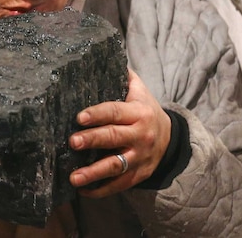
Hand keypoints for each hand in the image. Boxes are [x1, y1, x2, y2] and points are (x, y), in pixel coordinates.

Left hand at [68, 69, 170, 197]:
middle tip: (72, 142)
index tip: (79, 117)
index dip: (97, 114)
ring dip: (93, 173)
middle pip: (113, 138)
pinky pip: (119, 185)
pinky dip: (101, 190)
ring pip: (116, 166)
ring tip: (73, 177)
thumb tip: (102, 51)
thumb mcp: (139, 90)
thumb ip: (123, 75)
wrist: (169, 137)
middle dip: (92, 140)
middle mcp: (140, 135)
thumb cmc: (144, 109)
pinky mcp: (138, 174)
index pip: (115, 112)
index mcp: (138, 112)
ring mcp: (140, 157)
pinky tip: (82, 191)